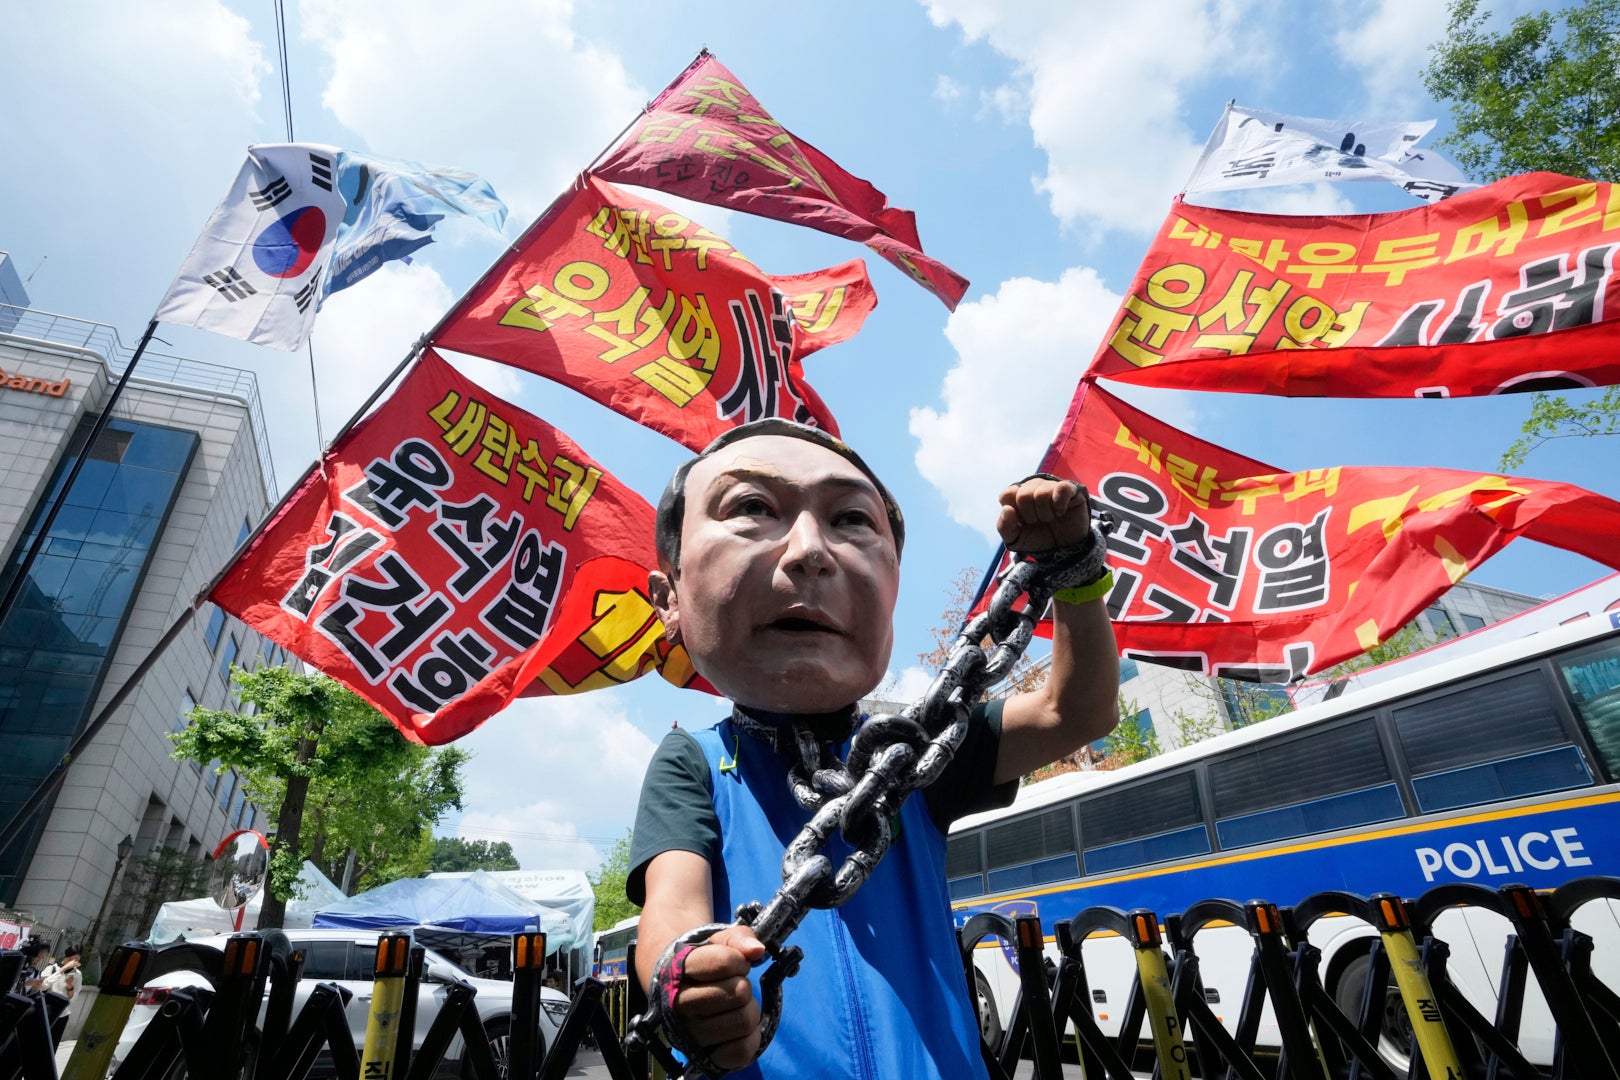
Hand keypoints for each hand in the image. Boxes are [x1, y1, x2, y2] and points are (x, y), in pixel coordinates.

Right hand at [671, 926, 765, 1070]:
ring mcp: (691, 1033)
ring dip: (749, 1010)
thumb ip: (739, 938)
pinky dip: (750, 1038)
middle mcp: (679, 1005)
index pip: (723, 962)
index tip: (735, 963)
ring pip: (743, 1021)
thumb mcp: (717, 942)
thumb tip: (758, 950)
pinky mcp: (704, 1055)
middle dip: (744, 985)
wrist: (679, 990)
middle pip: (739, 993)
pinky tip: (739, 1027)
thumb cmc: (703, 963)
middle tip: (733, 985)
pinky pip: (741, 1051)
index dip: (739, 960)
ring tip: (735, 1006)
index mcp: (679, 971)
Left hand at [997, 476, 1091, 554]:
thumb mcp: (1016, 539)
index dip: (1015, 513)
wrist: (1064, 548)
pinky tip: (1061, 512)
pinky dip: (1060, 505)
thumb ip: (1005, 527)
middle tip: (1038, 521)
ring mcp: (1050, 486)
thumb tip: (1007, 509)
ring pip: (1042, 493)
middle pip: (1023, 495)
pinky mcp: (1069, 488)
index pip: (1006, 495)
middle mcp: (1033, 487)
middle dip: (1031, 516)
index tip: (1023, 522)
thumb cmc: (1038, 538)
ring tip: (1050, 518)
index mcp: (1017, 495)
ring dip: (1046, 513)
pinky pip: (1062, 488)